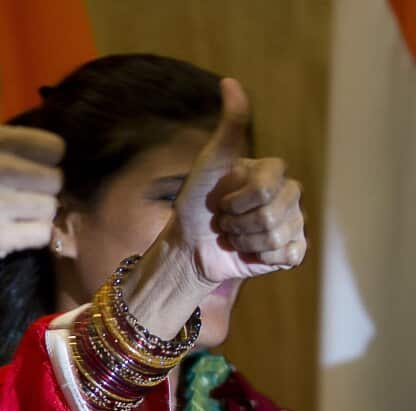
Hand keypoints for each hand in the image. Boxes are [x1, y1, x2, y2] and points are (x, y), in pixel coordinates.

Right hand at [0, 40, 64, 266]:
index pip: (54, 148)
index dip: (43, 161)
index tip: (20, 169)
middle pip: (55, 180)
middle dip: (38, 191)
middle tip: (12, 196)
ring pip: (50, 208)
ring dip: (33, 215)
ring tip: (6, 214)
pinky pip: (39, 234)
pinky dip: (27, 237)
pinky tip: (4, 233)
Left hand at [168, 78, 306, 283]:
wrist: (190, 245)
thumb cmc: (197, 201)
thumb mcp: (209, 160)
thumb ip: (229, 125)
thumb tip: (230, 81)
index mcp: (273, 172)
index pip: (267, 187)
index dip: (238, 199)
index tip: (221, 200)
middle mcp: (288, 195)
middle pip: (273, 213)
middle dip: (239, 222)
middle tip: (225, 222)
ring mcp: (292, 222)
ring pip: (277, 236)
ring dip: (245, 241)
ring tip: (233, 236)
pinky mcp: (290, 250)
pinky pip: (288, 254)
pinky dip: (261, 257)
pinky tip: (249, 253)